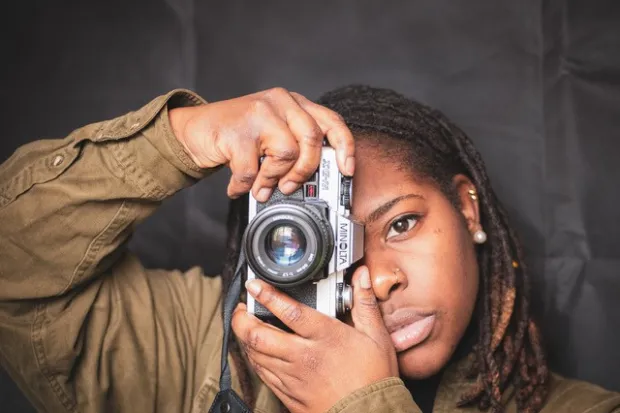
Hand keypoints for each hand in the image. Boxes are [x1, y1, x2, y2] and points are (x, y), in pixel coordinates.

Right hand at [168, 87, 354, 200]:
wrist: (195, 130)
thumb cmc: (236, 135)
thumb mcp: (271, 133)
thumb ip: (294, 146)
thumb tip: (316, 180)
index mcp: (293, 103)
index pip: (330, 120)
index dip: (344, 147)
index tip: (347, 170)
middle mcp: (279, 102)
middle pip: (311, 139)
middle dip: (304, 171)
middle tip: (289, 186)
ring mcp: (257, 113)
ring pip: (286, 153)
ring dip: (273, 179)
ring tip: (260, 187)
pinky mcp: (236, 131)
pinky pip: (252, 170)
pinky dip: (244, 185)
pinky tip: (237, 186)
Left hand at [231, 267, 398, 412]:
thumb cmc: (374, 378)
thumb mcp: (376, 336)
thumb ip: (364, 303)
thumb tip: (361, 275)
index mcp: (325, 337)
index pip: (289, 312)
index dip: (267, 295)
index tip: (254, 285)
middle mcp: (305, 356)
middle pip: (259, 335)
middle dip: (242, 319)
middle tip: (241, 308)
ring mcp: (293, 377)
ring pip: (256, 355)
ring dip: (246, 338)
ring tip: (245, 325)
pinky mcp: (289, 395)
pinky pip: (263, 374)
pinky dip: (255, 359)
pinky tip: (257, 352)